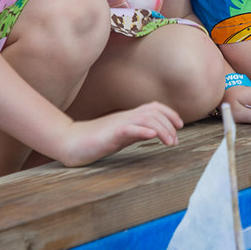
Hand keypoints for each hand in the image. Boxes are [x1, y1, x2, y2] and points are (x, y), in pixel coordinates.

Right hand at [60, 101, 182, 165]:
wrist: (70, 142)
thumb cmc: (96, 140)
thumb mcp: (122, 136)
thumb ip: (137, 132)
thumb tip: (155, 132)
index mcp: (129, 116)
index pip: (154, 107)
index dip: (170, 113)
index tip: (179, 126)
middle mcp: (126, 116)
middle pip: (154, 112)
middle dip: (169, 125)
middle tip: (175, 141)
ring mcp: (119, 124)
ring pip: (146, 118)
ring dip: (162, 129)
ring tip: (170, 142)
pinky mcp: (111, 133)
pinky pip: (129, 128)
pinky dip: (143, 130)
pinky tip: (152, 135)